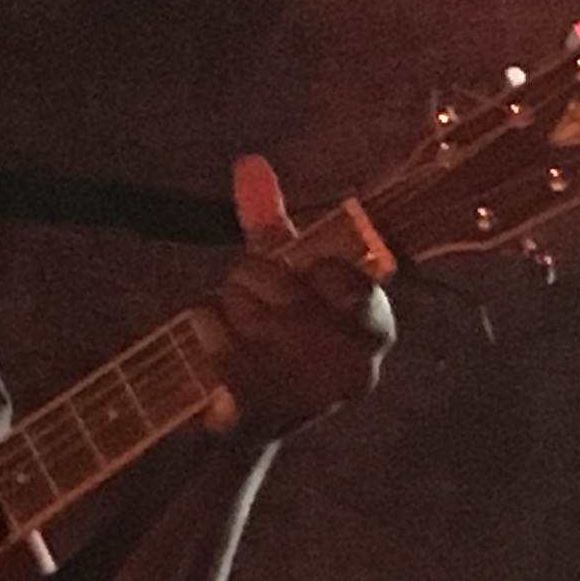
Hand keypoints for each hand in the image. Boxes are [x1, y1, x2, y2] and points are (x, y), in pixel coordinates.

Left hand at [196, 154, 393, 437]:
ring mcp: (306, 400)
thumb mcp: (282, 275)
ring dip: (226, 302)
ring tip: (228, 309)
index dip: (316, 269)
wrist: (252, 412)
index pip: (351, 286)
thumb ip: (272, 223)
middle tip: (244, 282)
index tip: (302, 269)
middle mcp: (350, 373)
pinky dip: (207, 327)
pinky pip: (222, 349)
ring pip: (250, 318)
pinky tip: (206, 326)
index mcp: (373, 332)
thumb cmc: (278, 331)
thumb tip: (249, 163)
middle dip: (253, 277)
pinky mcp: (262, 417)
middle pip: (288, 296)